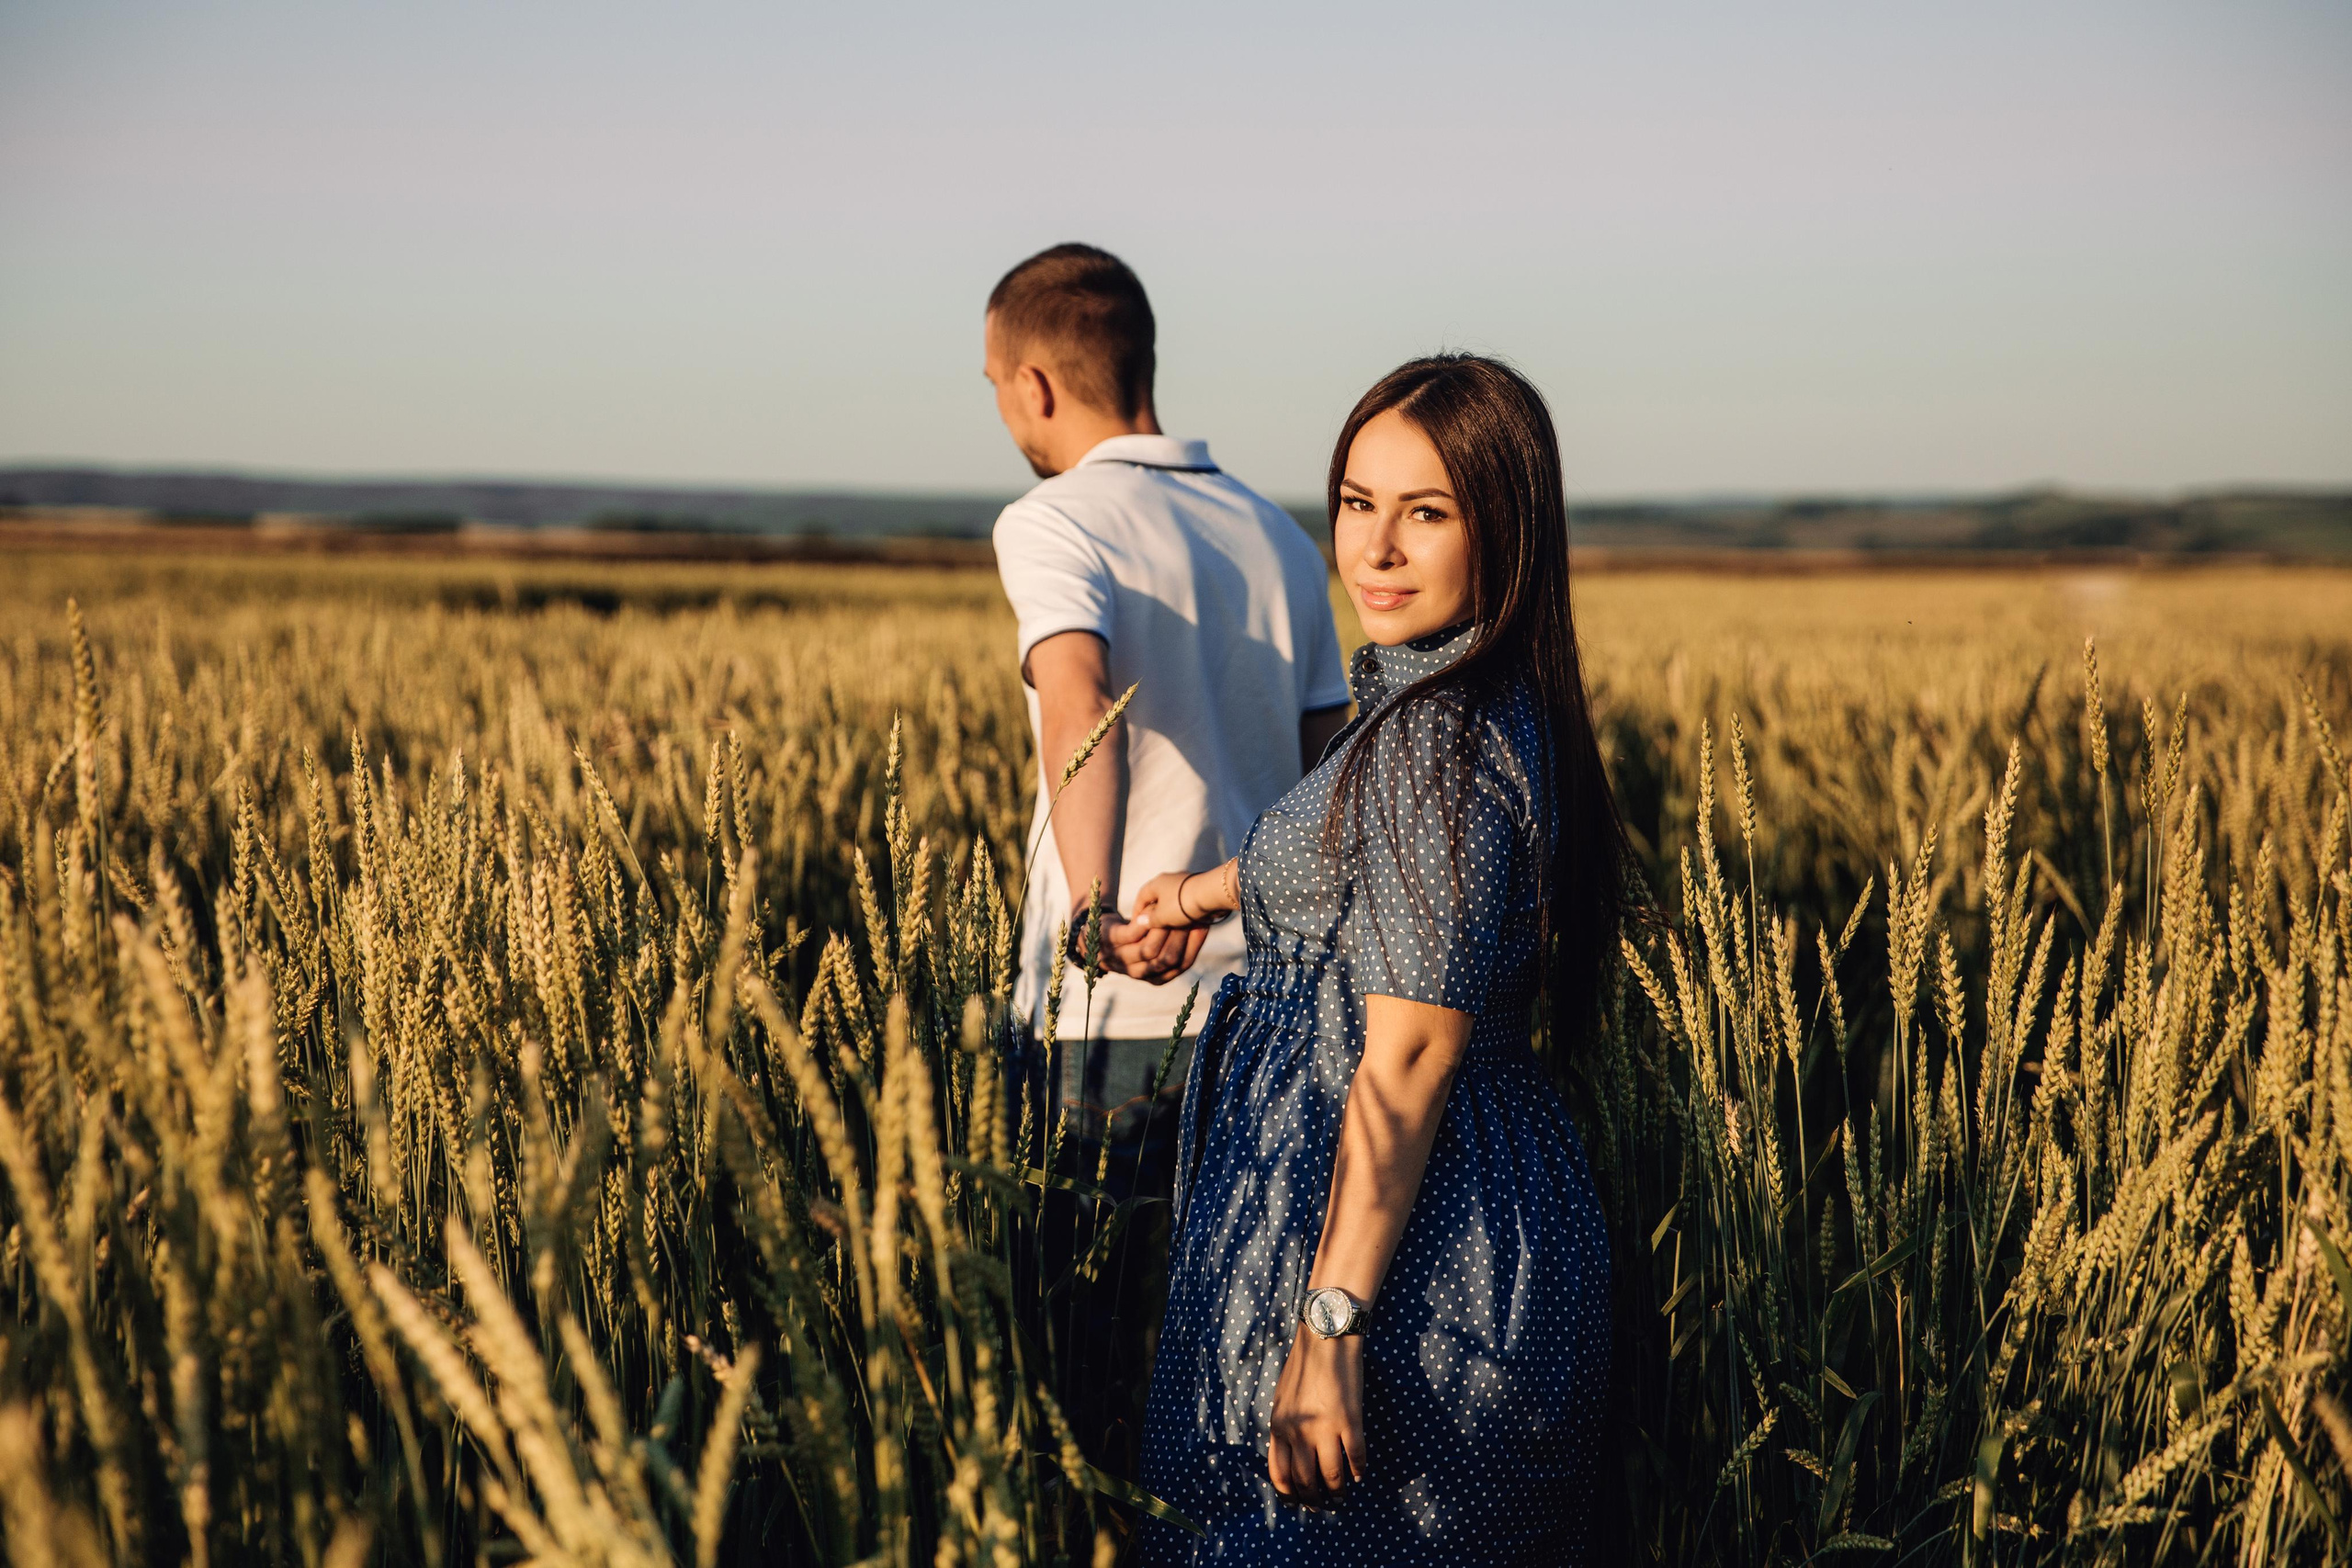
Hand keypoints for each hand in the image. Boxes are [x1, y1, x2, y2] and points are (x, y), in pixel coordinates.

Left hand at [1099, 915, 1207, 983]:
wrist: (1096, 930)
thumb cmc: (1134, 935)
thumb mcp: (1157, 940)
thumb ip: (1178, 939)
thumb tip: (1205, 923)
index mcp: (1155, 976)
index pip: (1181, 965)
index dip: (1194, 945)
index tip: (1204, 925)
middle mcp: (1139, 973)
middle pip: (1166, 960)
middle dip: (1180, 937)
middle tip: (1189, 916)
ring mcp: (1121, 960)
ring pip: (1149, 950)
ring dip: (1162, 930)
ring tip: (1172, 912)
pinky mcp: (1110, 943)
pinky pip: (1131, 936)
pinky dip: (1144, 923)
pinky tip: (1152, 909)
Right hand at [1133, 870, 1205, 930]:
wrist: (1212, 895)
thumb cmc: (1182, 905)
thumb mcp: (1162, 916)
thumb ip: (1150, 920)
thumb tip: (1140, 921)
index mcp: (1157, 882)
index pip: (1142, 896)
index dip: (1137, 910)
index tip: (1136, 923)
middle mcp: (1170, 879)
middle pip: (1158, 896)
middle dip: (1155, 910)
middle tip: (1153, 925)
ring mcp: (1186, 882)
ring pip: (1174, 898)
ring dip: (1171, 911)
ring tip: (1170, 926)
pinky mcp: (1200, 888)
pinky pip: (1186, 900)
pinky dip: (1184, 910)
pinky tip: (1186, 921)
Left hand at [1266, 1324, 1364, 1506]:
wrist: (1326, 1338)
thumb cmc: (1303, 1365)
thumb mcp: (1282, 1398)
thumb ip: (1284, 1428)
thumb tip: (1289, 1456)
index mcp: (1279, 1426)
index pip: (1280, 1474)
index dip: (1290, 1495)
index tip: (1298, 1504)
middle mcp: (1299, 1432)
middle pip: (1305, 1481)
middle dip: (1314, 1500)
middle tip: (1322, 1507)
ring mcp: (1325, 1428)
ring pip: (1332, 1476)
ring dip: (1338, 1492)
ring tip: (1342, 1498)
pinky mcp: (1350, 1421)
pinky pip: (1356, 1457)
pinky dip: (1359, 1470)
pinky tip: (1360, 1475)